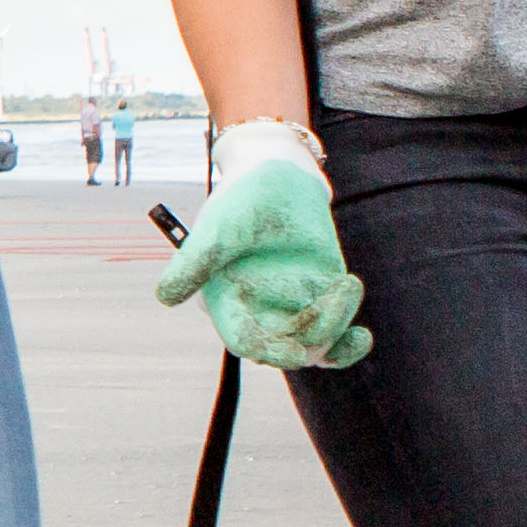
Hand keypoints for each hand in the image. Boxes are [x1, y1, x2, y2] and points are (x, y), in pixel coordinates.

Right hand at [152, 147, 367, 369]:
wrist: (280, 172)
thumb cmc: (243, 197)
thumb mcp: (220, 227)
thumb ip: (196, 262)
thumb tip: (164, 298)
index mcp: (228, 301)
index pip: (246, 340)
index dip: (268, 351)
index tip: (295, 353)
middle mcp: (259, 310)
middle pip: (284, 347)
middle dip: (309, 339)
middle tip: (328, 308)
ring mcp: (292, 305)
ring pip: (314, 342)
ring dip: (335, 328)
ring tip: (345, 284)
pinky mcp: (321, 296)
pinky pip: (336, 332)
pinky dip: (349, 342)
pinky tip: (361, 336)